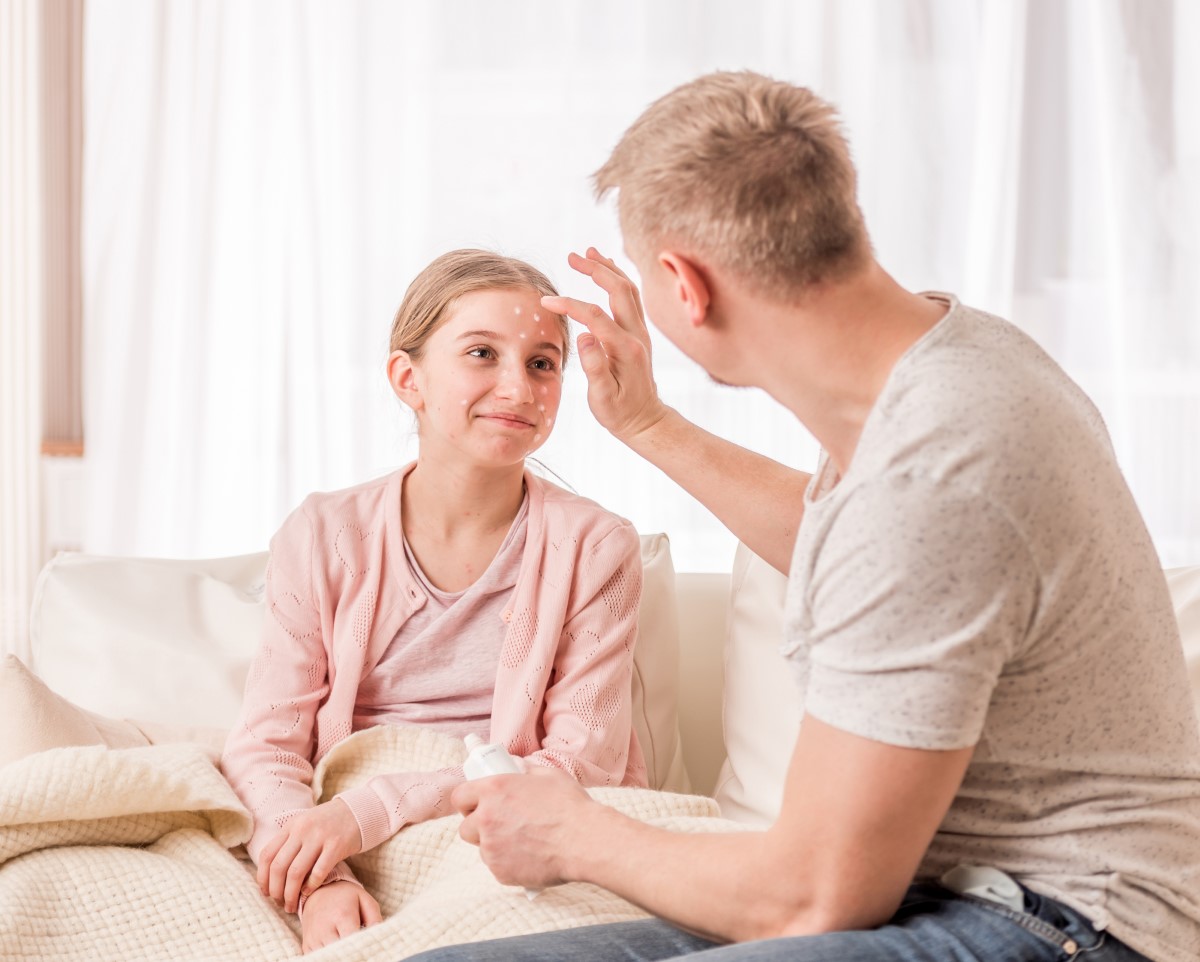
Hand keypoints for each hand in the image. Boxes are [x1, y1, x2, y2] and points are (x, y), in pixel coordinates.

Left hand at [258, 798, 361, 912]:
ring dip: (290, 894)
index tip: (266, 893)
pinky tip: (309, 892)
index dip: (262, 878)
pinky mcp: (336, 846)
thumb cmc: (328, 824)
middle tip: (279, 903)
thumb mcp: (304, 825)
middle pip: (279, 866)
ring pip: (296, 872)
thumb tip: (270, 874)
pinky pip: (318, 872)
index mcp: (291, 826)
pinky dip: (310, 886)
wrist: (358, 811)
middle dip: (276, 891)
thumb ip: (288, 843)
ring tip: (292, 905)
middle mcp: (302, 830)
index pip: (267, 855)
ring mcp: (319, 837)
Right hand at [299, 880, 381, 953]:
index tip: (368, 946)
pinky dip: (329, 957)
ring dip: (340, 956)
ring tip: (350, 950)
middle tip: (360, 950)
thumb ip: (375, 918)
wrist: (320, 891)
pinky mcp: (307, 945)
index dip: (362, 946)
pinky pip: (318, 958)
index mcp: (342, 915)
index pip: (353, 940)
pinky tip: (337, 951)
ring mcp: (314, 938)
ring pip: (329, 957)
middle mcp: (325, 928)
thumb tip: (380, 936)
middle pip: (341, 952)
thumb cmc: (346, 896)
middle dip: (352, 953)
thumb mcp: (364, 899)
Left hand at [451, 766, 600, 888]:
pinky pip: (497, 866)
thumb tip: (516, 769)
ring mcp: (491, 849)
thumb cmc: (570, 806)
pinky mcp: (500, 872)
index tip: (477, 804)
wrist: (585, 841)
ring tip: (521, 841)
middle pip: (465, 827)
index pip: (459, 796)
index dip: (468, 801)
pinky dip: (508, 863)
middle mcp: (486, 819)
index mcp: (493, 790)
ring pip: (481, 849)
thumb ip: (524, 772)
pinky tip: (528, 856)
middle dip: (478, 826)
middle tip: (500, 824)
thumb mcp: (547, 775)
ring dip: (494, 845)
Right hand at [541, 248, 667, 444]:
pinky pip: (630, 297)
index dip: (569, 305)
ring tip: (588, 252)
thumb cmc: (620, 413)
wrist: (646, 420)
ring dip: (608, 268)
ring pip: (628, 289)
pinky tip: (605, 271)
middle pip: (619, 289)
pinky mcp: (638, 332)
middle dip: (595, 269)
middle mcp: (637, 335)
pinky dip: (616, 279)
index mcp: (626, 349)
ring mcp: (640, 332)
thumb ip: (595, 367)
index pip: (595, 316)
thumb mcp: (603, 398)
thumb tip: (584, 336)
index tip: (546, 301)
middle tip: (572, 255)